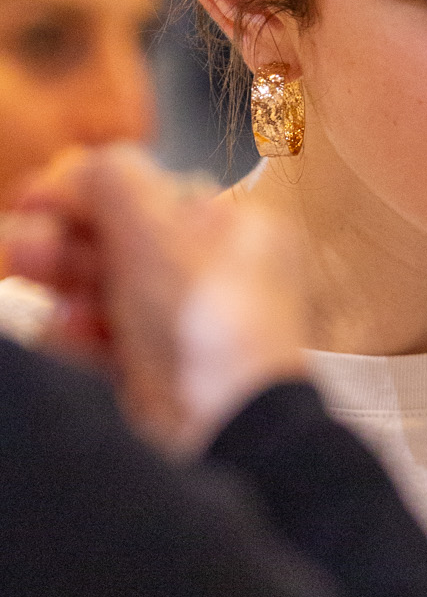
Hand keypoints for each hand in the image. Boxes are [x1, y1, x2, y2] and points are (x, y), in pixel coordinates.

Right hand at [3, 144, 308, 453]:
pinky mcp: (160, 377)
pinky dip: (74, 333)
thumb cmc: (208, 322)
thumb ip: (113, 181)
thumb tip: (81, 168)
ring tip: (17, 275)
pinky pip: (106, 344)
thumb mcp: (155, 227)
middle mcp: (216, 277)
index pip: (149, 196)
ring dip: (59, 281)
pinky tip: (52, 330)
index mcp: (234, 230)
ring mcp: (187, 329)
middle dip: (61, 240)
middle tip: (15, 249)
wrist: (228, 428)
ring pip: (108, 292)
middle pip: (121, 244)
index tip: (35, 198)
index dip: (86, 193)